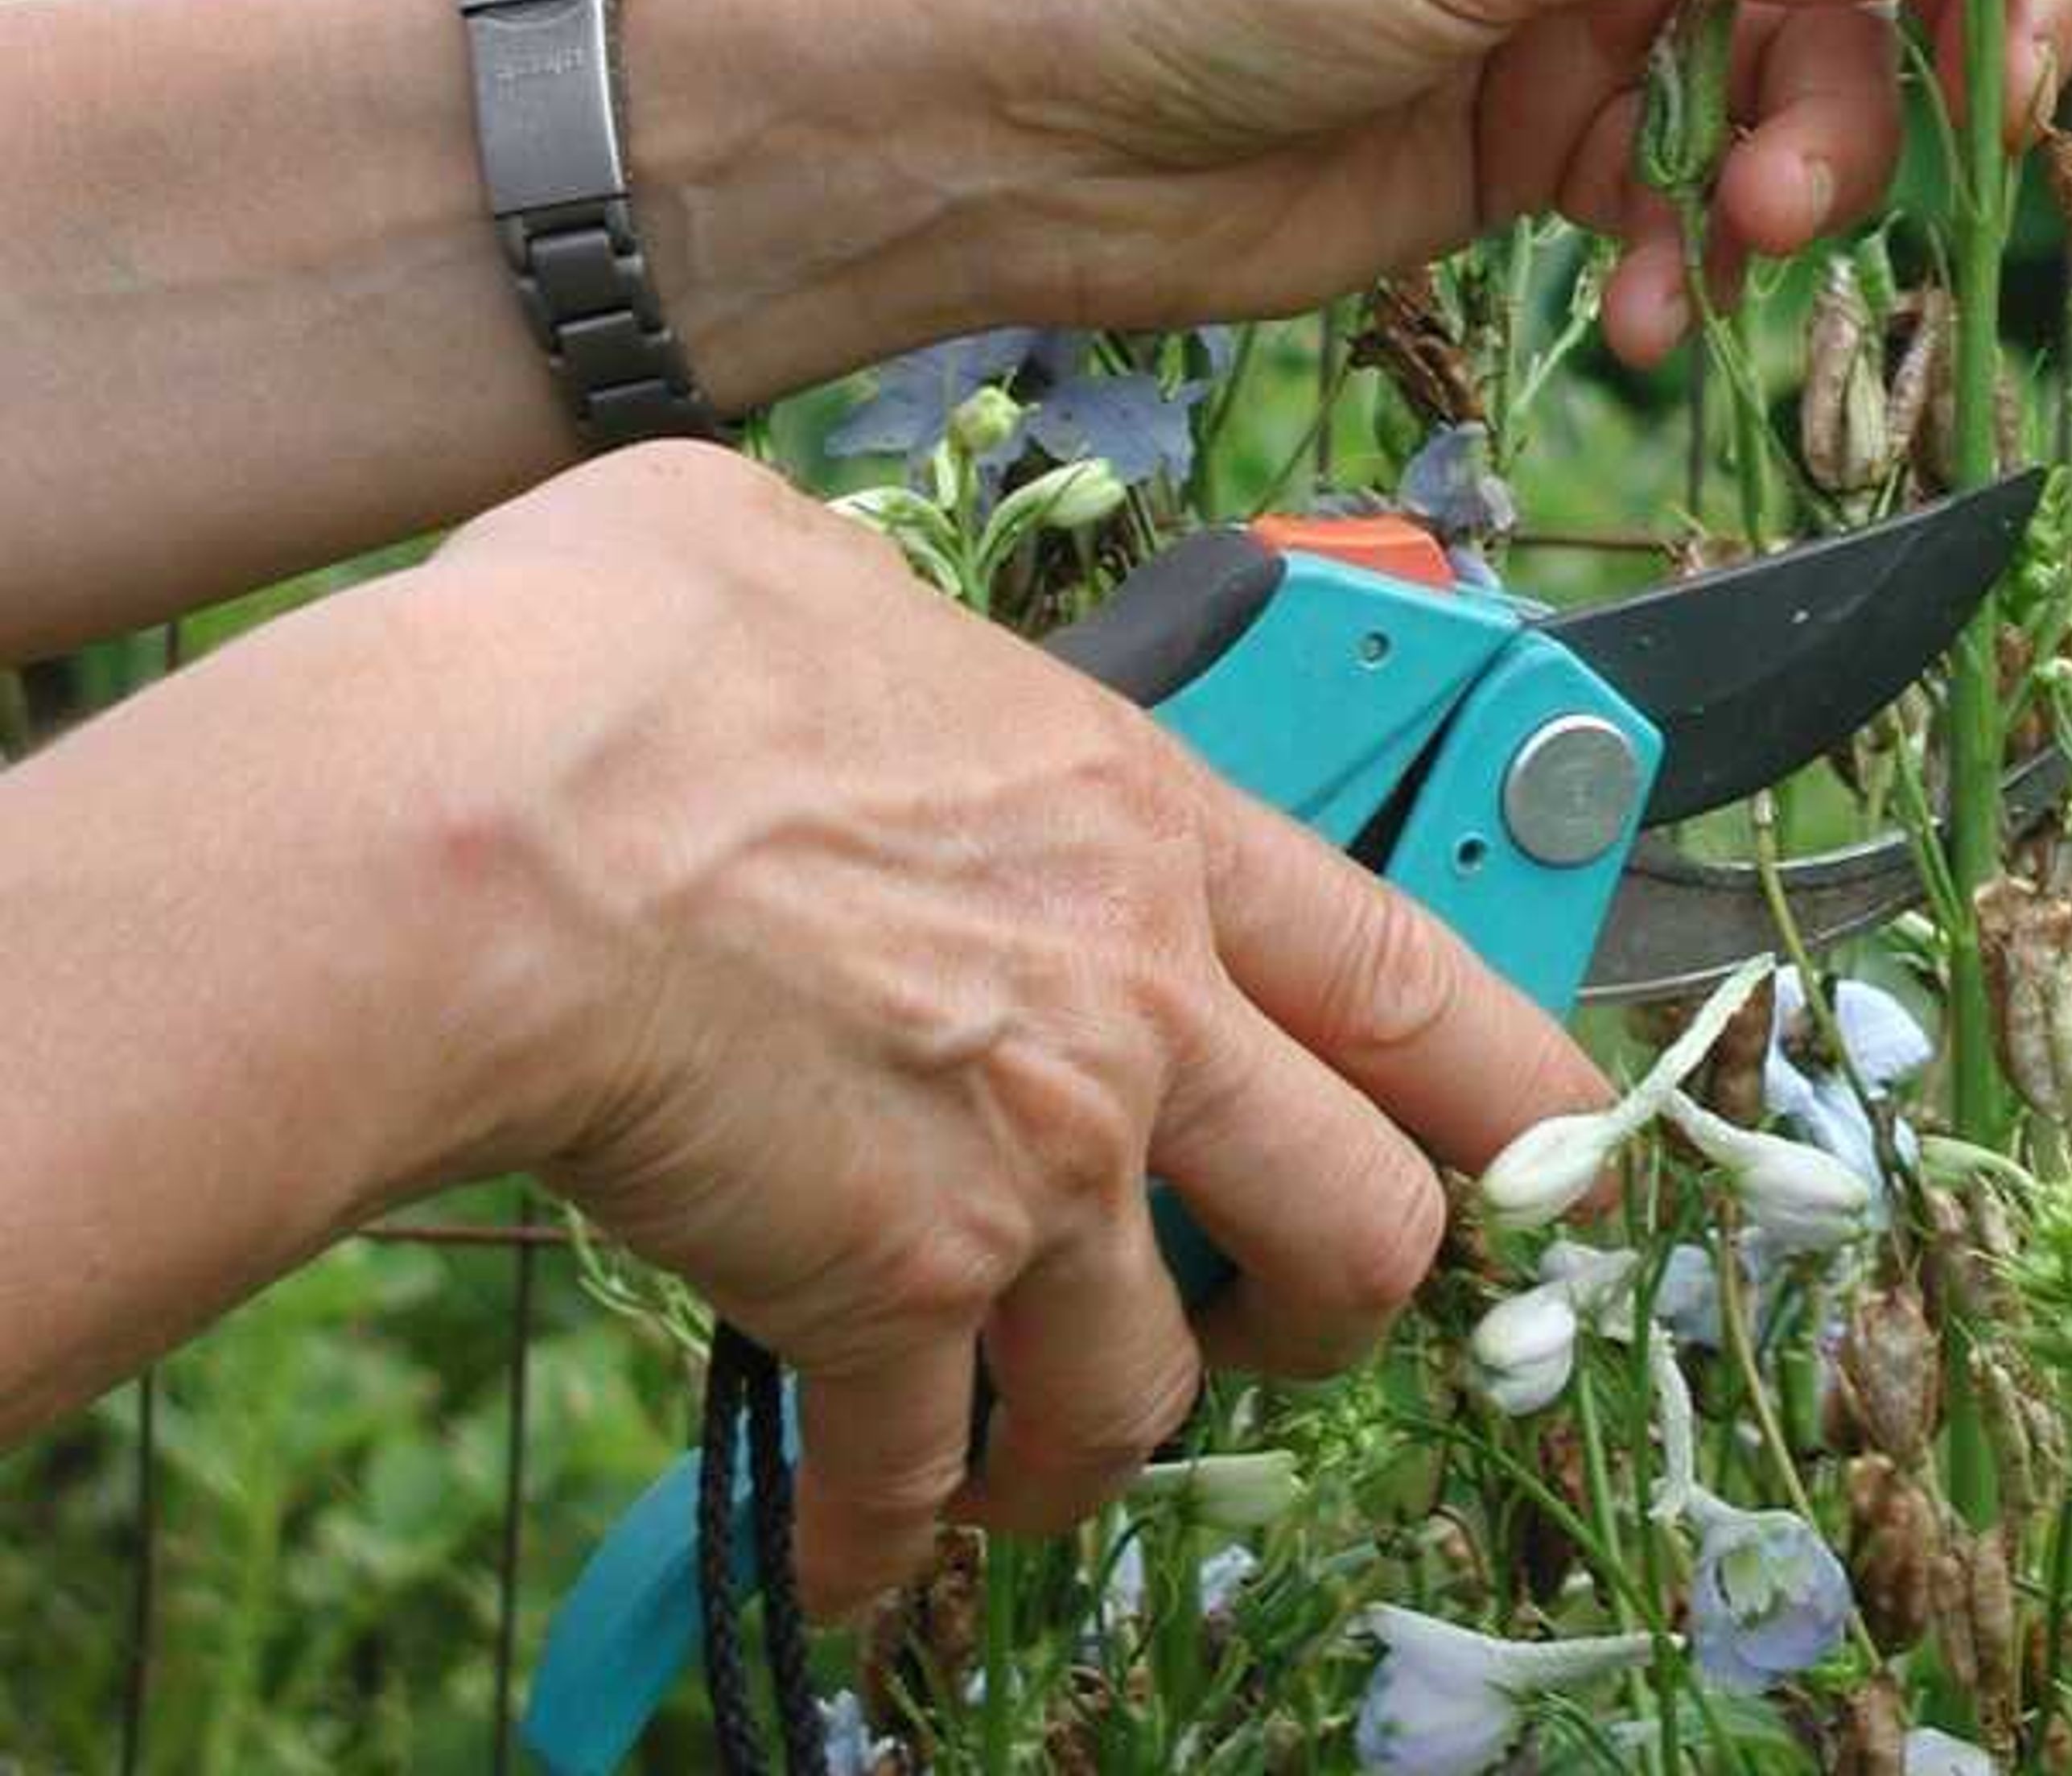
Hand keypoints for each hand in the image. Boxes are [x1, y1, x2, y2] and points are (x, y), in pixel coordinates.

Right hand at [421, 441, 1601, 1610]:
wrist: (485, 832)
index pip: (1410, 976)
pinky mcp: (886, 1299)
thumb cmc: (618, 665)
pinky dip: (885, 1535)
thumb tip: (811, 628)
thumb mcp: (794, 564)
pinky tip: (849, 1539)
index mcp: (1140, 828)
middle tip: (1255, 1319)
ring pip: (1149, 1397)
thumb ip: (876, 634)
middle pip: (1360, 1229)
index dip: (1516, 1083)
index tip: (1555, 1152)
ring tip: (1017, 1454)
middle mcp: (1130, 1010)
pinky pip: (916, 1482)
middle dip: (1328, 1308)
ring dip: (1087, 1448)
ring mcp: (1027, 1170)